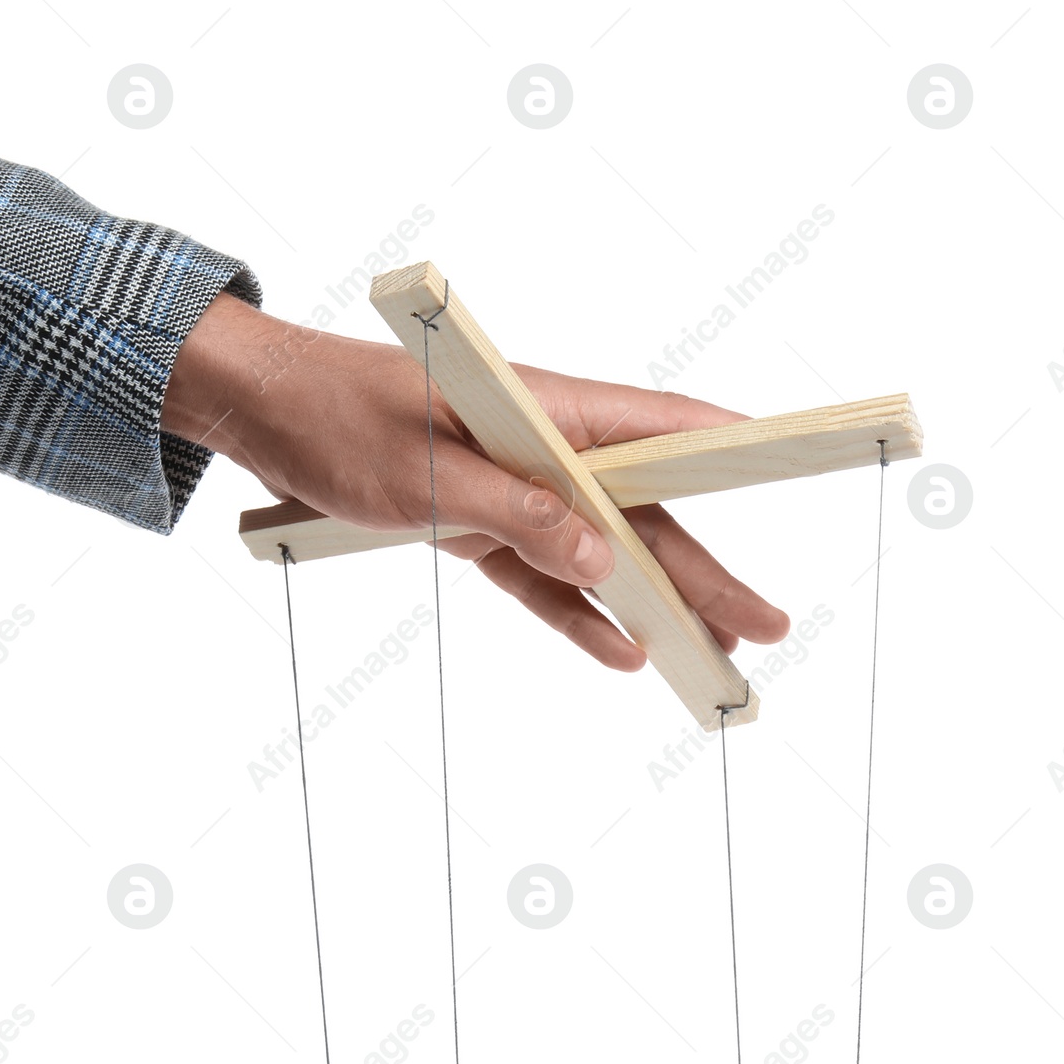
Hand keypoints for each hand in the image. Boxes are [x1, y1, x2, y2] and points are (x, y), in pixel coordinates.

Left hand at [163, 293, 790, 669]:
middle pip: (643, 511)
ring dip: (650, 603)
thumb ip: (519, 515)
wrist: (262, 416)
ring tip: (710, 653)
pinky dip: (571, 610)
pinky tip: (617, 648)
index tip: (802, 465)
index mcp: (546, 410)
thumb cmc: (337, 416)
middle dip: (705, 568)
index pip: (665, 425)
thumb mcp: (427, 474)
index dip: (735, 449)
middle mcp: (542, 448)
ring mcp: (512, 489)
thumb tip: (604, 558)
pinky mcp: (475, 524)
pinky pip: (536, 575)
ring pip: (597, 552)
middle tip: (765, 625)